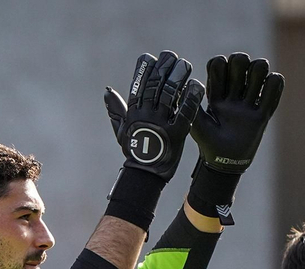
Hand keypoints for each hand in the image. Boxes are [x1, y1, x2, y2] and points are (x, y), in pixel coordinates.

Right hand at [102, 51, 204, 180]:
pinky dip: (191, 98)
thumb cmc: (134, 151)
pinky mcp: (177, 134)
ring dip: (177, 77)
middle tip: (171, 56)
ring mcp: (161, 124)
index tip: (149, 57)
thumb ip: (116, 110)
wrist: (145, 174)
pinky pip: (185, 113)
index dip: (143, 70)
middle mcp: (146, 116)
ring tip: (185, 64)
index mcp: (133, 113)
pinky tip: (197, 85)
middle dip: (163, 68)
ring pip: (169, 95)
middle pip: (155, 86)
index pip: (137, 86)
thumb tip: (107, 91)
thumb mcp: (122, 130)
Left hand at [190, 53, 283, 175]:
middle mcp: (232, 94)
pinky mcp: (263, 111)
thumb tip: (192, 82)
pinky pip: (274, 86)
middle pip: (240, 60)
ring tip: (253, 87)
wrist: (226, 164)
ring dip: (258, 70)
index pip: (218, 64)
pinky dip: (274, 82)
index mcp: (215, 94)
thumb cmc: (208, 145)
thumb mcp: (196, 126)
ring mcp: (249, 101)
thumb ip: (192, 106)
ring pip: (258, 68)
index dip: (219, 64)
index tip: (218, 80)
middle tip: (237, 80)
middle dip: (240, 62)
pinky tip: (266, 90)